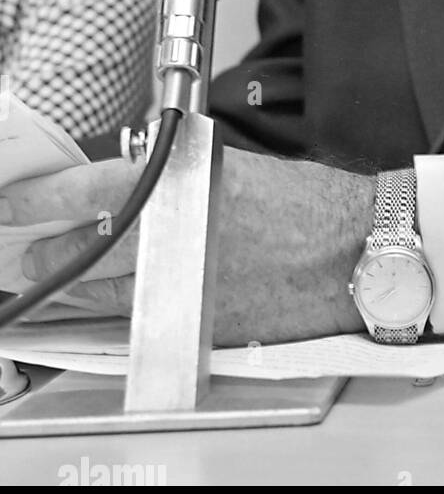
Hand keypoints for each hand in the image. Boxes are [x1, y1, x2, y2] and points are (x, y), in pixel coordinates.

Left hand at [4, 148, 375, 345]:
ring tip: (57, 286)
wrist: (359, 249)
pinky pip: (143, 320)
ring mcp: (191, 282)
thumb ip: (183, 182)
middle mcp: (184, 233)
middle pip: (90, 251)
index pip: (95, 189)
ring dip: (76, 290)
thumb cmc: (311, 205)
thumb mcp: (239, 172)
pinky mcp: (205, 321)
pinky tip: (109, 310)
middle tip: (31, 258)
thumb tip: (135, 194)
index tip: (14, 206)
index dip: (44, 200)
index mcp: (190, 183)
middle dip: (53, 257)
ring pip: (108, 293)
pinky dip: (119, 314)